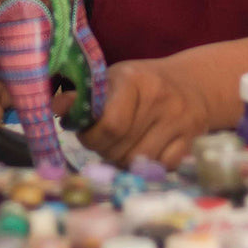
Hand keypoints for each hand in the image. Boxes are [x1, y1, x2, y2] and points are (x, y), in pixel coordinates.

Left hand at [79, 59, 209, 169]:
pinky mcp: (193, 138)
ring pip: (141, 162)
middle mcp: (160, 98)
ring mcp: (180, 119)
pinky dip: (149, 166)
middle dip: (106, 152)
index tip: (88, 135)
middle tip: (105, 142)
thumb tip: (54, 107)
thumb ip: (83, 96)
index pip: (110, 125)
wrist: (192, 82)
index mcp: (134, 79)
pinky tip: (144, 151)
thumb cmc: (141, 83)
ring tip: (122, 147)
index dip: (92, 138)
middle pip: (123, 148)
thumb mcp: (112, 79)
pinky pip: (163, 167)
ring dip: (124, 162)